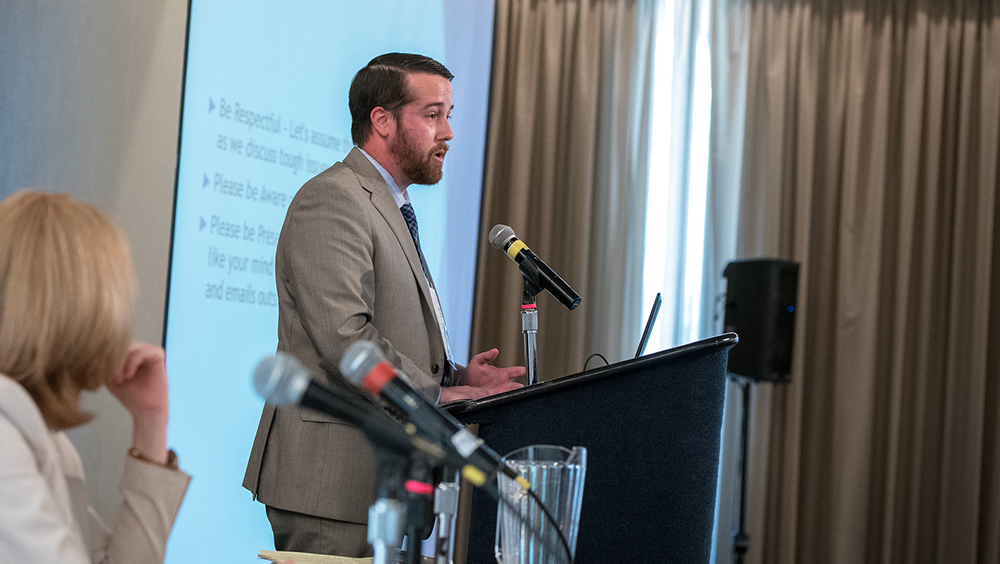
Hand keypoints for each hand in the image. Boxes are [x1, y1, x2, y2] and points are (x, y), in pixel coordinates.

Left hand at [107, 341, 169, 463]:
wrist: (145, 409)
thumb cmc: (129, 394)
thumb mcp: (109, 376)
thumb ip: (104, 363)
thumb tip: (92, 351)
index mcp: (130, 351)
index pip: (113, 344)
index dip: (105, 357)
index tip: (102, 374)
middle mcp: (141, 347)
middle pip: (121, 343)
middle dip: (113, 360)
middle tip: (112, 377)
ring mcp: (150, 350)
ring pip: (130, 347)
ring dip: (121, 363)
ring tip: (120, 378)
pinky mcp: (158, 356)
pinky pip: (141, 352)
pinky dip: (131, 364)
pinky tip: (128, 376)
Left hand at [439, 349, 523, 402]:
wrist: (463, 384)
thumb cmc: (471, 372)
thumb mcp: (478, 361)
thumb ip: (487, 355)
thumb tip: (495, 350)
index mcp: (501, 373)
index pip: (515, 371)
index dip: (521, 371)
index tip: (524, 370)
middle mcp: (502, 383)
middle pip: (517, 385)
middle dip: (522, 387)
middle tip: (523, 387)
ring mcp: (499, 391)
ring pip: (512, 394)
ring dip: (515, 394)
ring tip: (518, 395)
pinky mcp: (494, 398)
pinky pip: (503, 400)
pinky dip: (507, 400)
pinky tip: (507, 400)